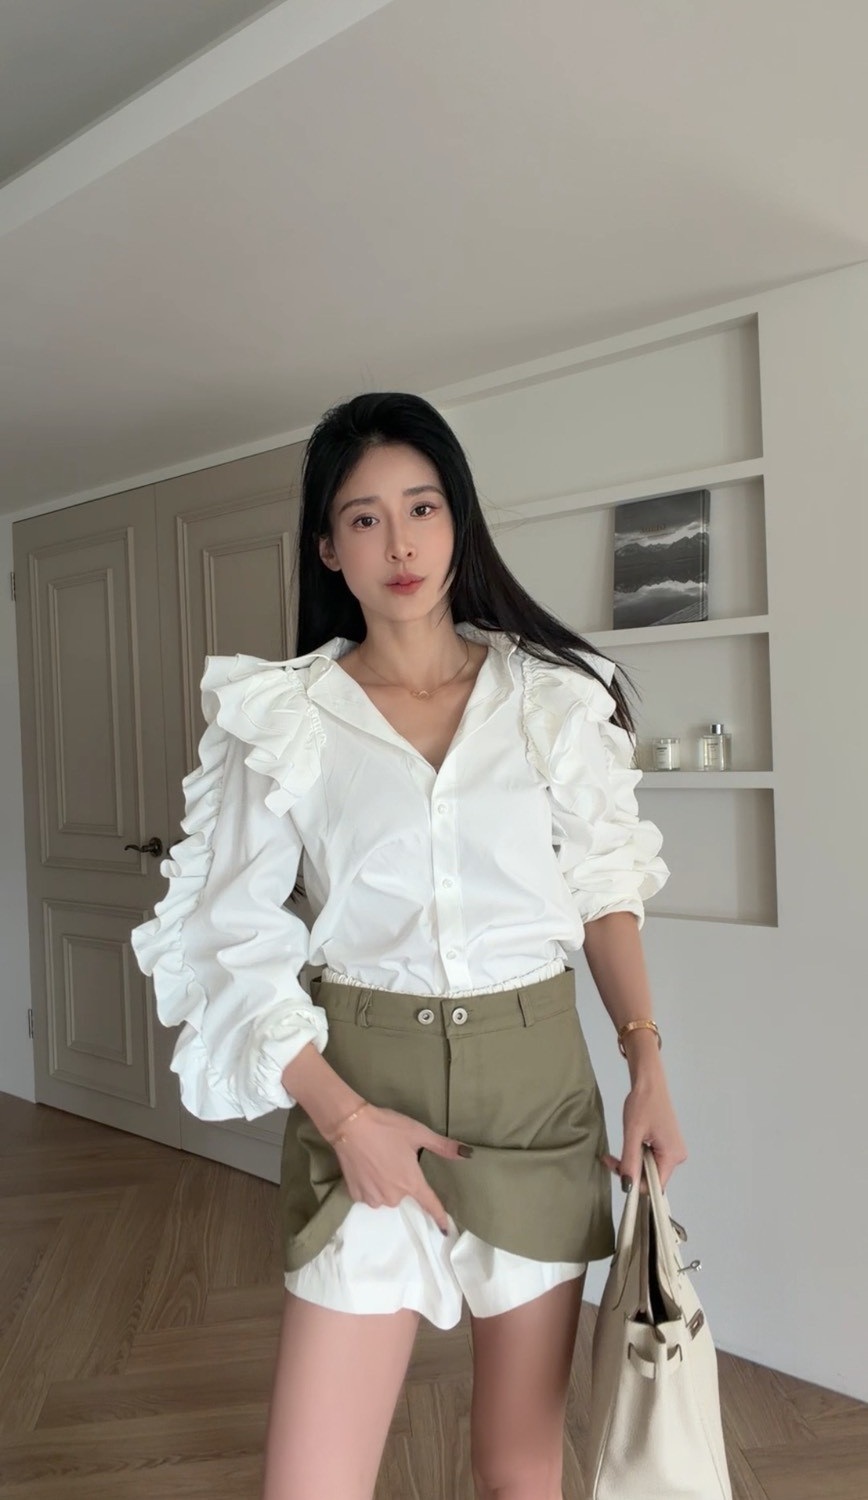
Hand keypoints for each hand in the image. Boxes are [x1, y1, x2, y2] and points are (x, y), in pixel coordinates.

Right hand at [332, 1104, 469, 1234]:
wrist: (351, 1125)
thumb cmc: (387, 1127)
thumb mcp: (418, 1133)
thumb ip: (443, 1146)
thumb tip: (467, 1153)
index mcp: (411, 1182)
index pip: (430, 1205)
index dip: (439, 1217)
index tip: (446, 1230)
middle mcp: (394, 1196)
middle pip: (404, 1195)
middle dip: (402, 1180)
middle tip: (393, 1157)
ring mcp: (373, 1198)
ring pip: (386, 1195)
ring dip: (385, 1184)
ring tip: (378, 1160)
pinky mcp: (356, 1195)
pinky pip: (369, 1195)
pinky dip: (370, 1185)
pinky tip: (366, 1167)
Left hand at [602, 1068, 686, 1194]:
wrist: (649, 1083)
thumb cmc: (642, 1103)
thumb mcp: (633, 1133)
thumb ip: (630, 1161)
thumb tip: (627, 1187)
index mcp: (672, 1156)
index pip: (654, 1185)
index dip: (635, 1183)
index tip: (617, 1169)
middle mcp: (677, 1157)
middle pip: (651, 1178)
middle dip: (630, 1171)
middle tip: (610, 1158)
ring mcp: (673, 1151)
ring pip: (649, 1170)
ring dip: (631, 1163)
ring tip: (617, 1151)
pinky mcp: (667, 1145)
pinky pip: (651, 1160)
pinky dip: (637, 1156)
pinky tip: (629, 1145)